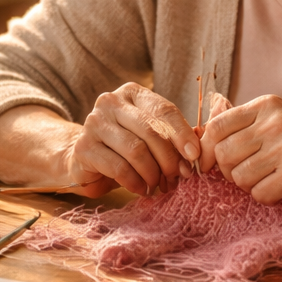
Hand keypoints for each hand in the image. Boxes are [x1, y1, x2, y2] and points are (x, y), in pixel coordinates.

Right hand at [66, 83, 200, 196]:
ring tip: (158, 185)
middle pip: (151, 131)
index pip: (164, 110)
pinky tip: (141, 188)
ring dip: (152, 173)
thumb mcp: (150, 135)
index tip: (194, 155)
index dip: (182, 134)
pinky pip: (119, 168)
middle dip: (169, 159)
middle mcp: (110, 102)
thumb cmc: (125, 146)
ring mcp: (93, 123)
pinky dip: (135, 182)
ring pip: (136, 150)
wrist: (85, 158)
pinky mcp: (84, 147)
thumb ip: (173, 135)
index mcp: (132, 93)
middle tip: (177, 177)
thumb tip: (198, 147)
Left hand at [198, 94, 281, 204]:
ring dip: (250, 186)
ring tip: (270, 179)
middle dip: (228, 172)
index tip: (211, 162)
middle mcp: (276, 121)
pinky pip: (260, 193)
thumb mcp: (277, 123)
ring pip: (239, 176)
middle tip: (248, 175)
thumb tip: (197, 135)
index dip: (207, 149)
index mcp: (267, 106)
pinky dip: (267, 197)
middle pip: (223, 153)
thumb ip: (242, 125)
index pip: (217, 125)